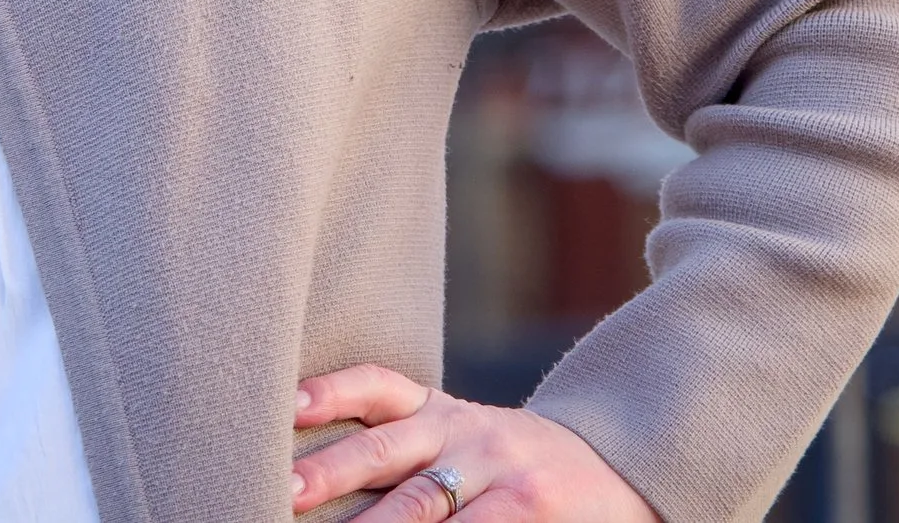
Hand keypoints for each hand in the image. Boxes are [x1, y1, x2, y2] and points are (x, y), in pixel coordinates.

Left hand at [292, 364, 658, 521]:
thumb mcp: (460, 440)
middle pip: (386, 450)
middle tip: (284, 491)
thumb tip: (311, 482)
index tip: (286, 406)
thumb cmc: (511, 468)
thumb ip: (404, 450)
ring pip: (421, 504)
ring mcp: (497, 473)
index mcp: (438, 410)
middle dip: (331, 472)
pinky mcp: (526, 510)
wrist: (613, 471)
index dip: (330, 392)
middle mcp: (463, 432)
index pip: (377, 387)